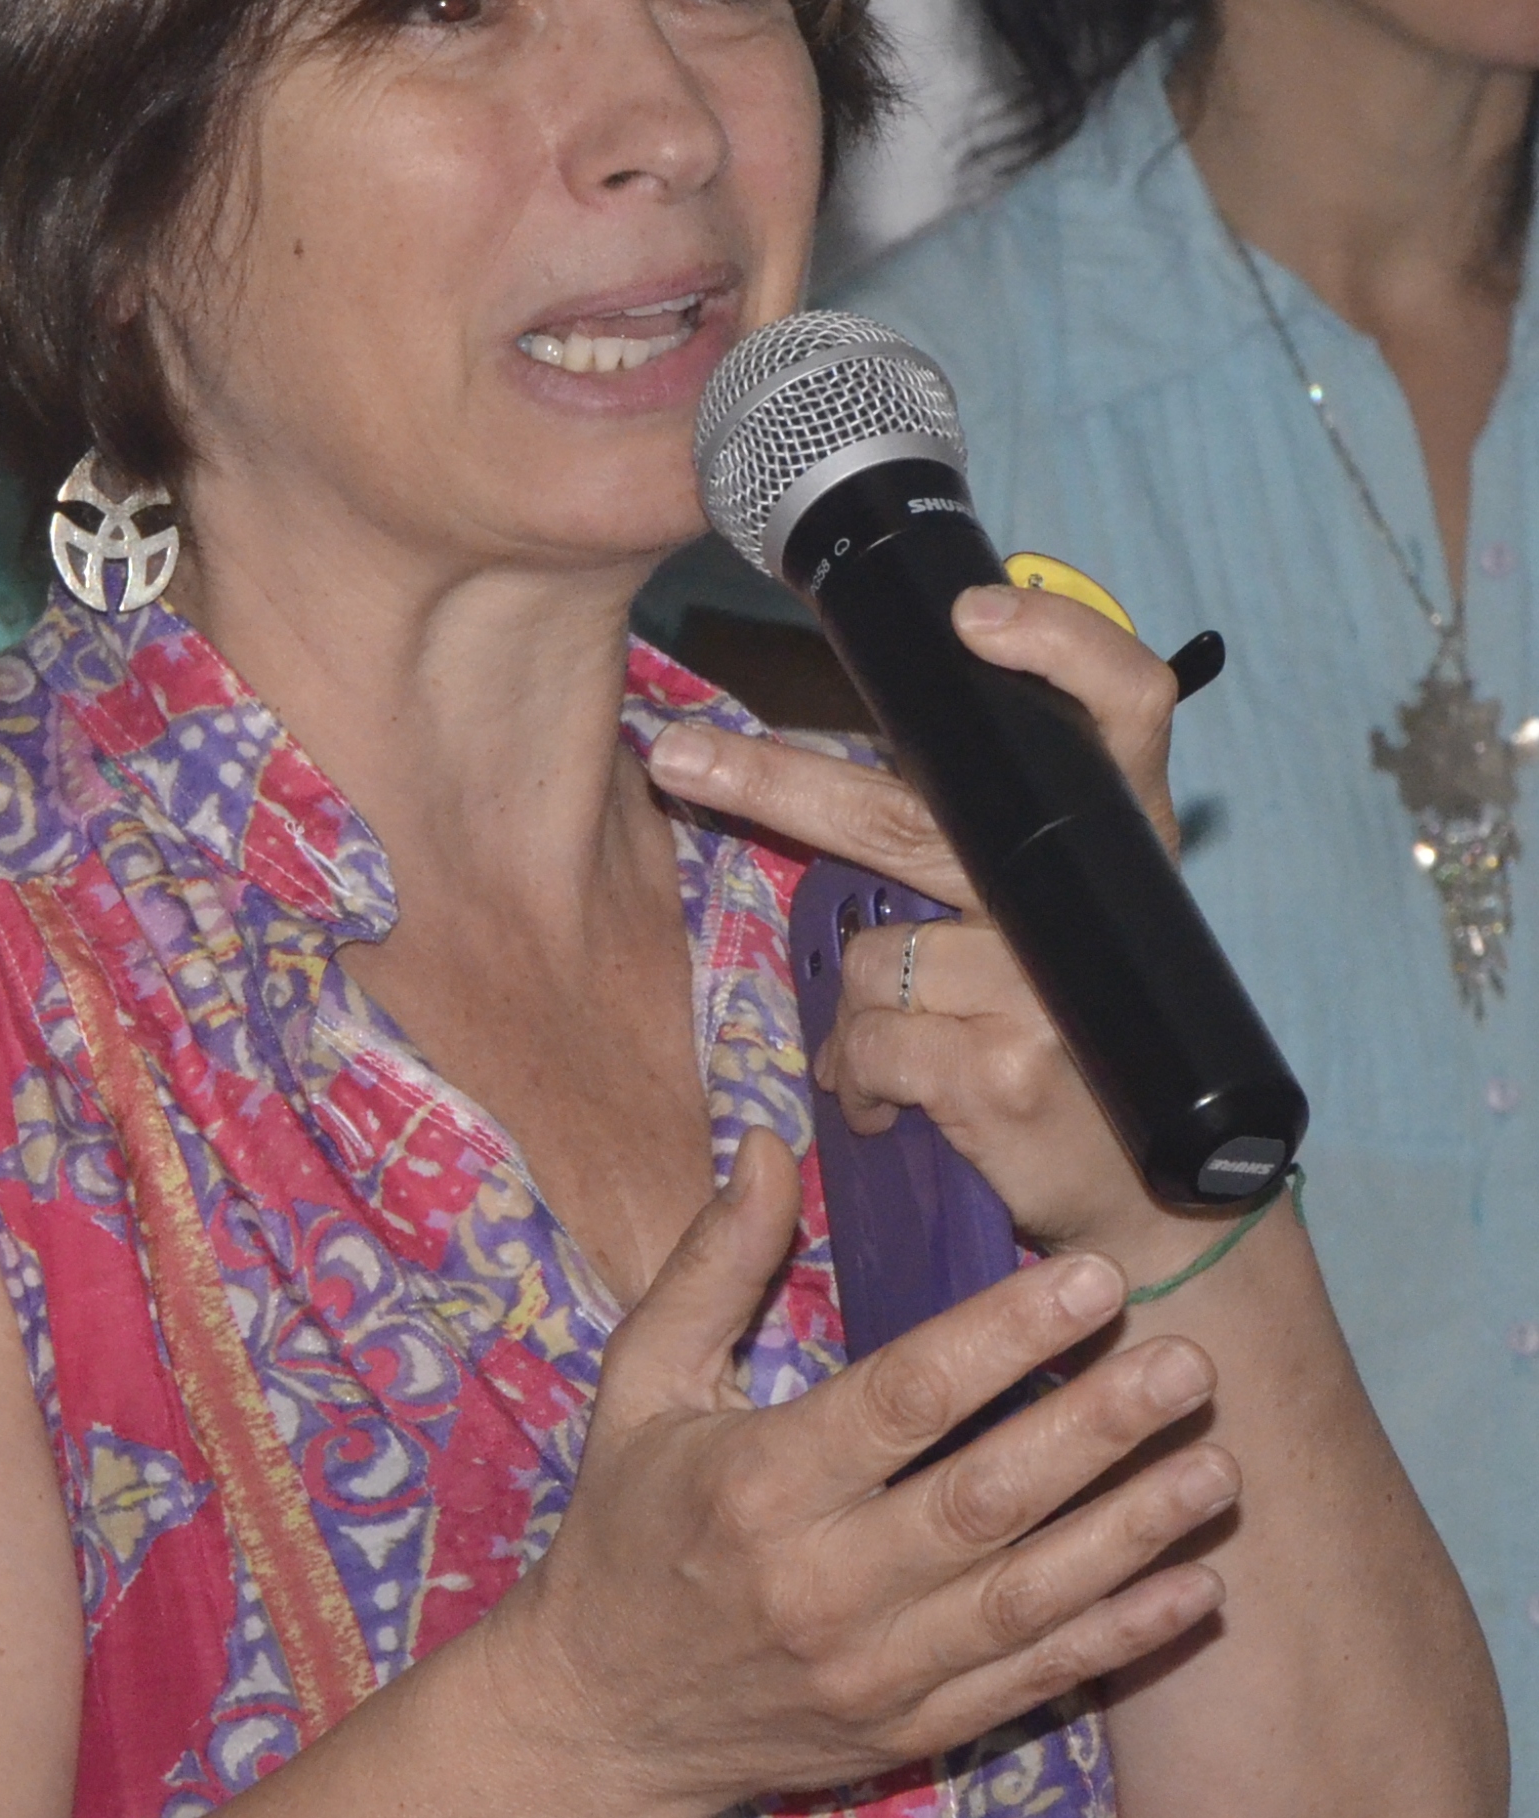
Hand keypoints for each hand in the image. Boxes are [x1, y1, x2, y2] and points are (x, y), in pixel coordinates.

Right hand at [498, 1129, 1234, 1817]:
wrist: (600, 1719)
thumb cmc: (627, 1528)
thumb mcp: (640, 1385)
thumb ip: (712, 1266)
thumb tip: (772, 1147)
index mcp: (759, 1485)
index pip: (902, 1401)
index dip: (1003, 1338)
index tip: (1091, 1281)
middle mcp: (821, 1584)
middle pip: (984, 1501)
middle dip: (1098, 1430)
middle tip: (1189, 1364)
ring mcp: (872, 1670)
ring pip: (1027, 1598)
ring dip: (1133, 1533)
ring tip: (1219, 1466)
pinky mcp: (908, 1730)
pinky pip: (1031, 1683)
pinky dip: (1118, 1638)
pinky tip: (1195, 1588)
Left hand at [648, 586, 1183, 1264]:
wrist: (1139, 1203)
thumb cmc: (1076, 1049)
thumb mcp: (1058, 937)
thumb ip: (981, 857)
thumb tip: (827, 783)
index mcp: (1114, 846)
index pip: (1125, 704)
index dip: (1061, 642)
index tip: (971, 614)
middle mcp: (1091, 907)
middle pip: (908, 814)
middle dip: (771, 782)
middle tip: (677, 758)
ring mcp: (1048, 992)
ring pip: (867, 956)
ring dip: (854, 1013)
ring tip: (900, 1057)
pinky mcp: (1003, 1073)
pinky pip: (864, 1044)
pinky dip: (858, 1080)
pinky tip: (896, 1108)